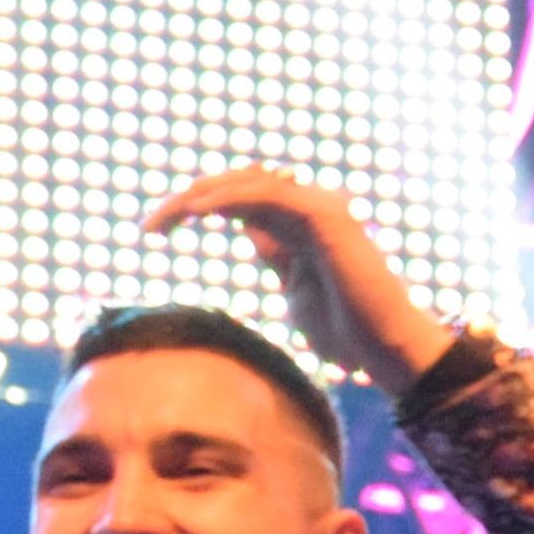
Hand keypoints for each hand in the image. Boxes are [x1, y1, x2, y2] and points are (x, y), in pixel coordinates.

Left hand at [140, 167, 453, 395]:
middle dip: (188, 199)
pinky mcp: (322, 214)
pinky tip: (196, 212)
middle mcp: (309, 207)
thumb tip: (253, 235)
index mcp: (300, 225)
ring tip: (164, 219)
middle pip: (236, 186)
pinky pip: (265, 194)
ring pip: (246, 183)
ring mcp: (318, 207)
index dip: (194, 208)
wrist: (384, 349)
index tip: (155, 231)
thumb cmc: (347, 335)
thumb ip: (276, 261)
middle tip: (149, 226)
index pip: (237, 200)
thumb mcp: (295, 295)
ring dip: (198, 196)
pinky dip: (228, 198)